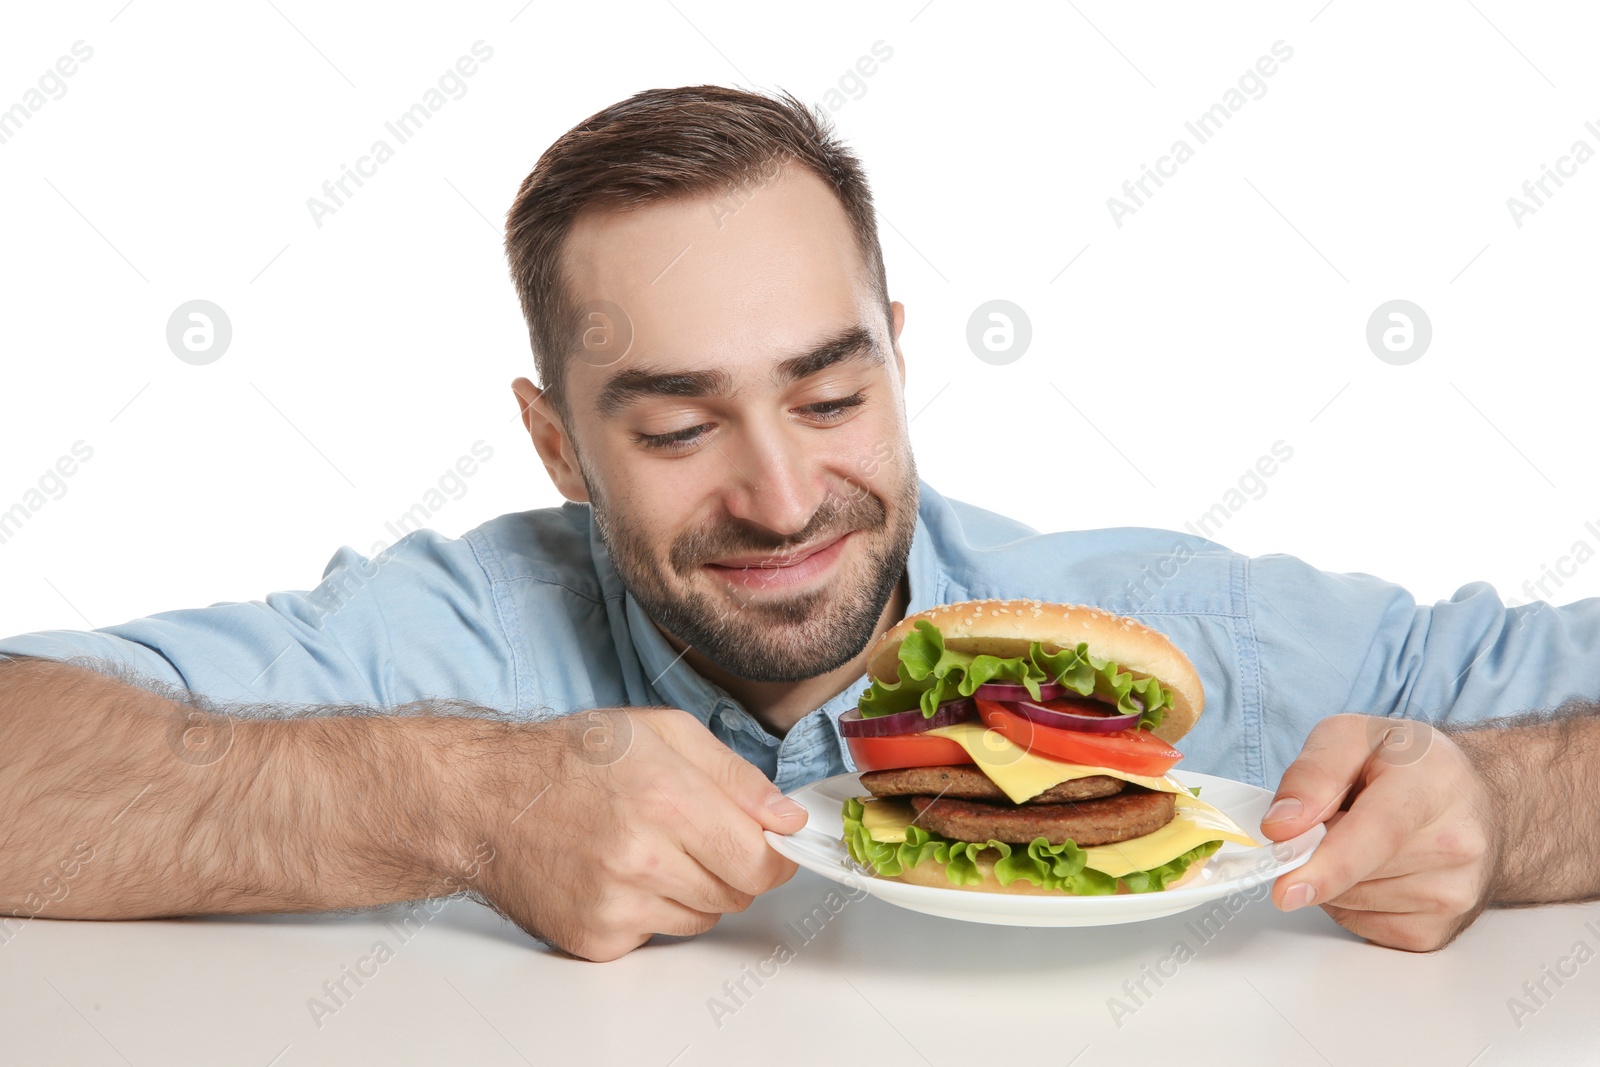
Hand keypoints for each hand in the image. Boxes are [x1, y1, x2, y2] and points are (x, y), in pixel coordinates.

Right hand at [467, 707, 806, 960]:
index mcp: (668, 799)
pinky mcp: (596, 938)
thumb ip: (737, 776)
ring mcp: (617, 905)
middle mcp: (644, 858)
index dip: (774, 854)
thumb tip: (788, 818)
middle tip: (690, 832)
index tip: (767, 843)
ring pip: (703, 918)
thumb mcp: (662, 732)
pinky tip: (617, 873)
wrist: (485, 800)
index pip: (761, 861)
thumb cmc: (571, 759)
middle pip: (738, 893)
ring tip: (647, 847)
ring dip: (692, 889)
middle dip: (730, 865)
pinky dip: (651, 911)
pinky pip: (658, 936)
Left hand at [1259, 713, 1499, 950]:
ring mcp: (1453, 894)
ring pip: (1347, 902)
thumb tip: (1280, 827)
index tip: (1287, 887)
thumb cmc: (1409, 765)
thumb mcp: (1353, 736)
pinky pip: (1359, 925)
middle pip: (1351, 871)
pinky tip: (1372, 868)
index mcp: (1434, 784)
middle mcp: (1456, 845)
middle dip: (1317, 849)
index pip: (1379, 833)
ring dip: (1330, 875)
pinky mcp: (1437, 931)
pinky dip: (1347, 901)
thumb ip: (1312, 773)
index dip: (1330, 864)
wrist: (1473, 801)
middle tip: (1334, 816)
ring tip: (1361, 837)